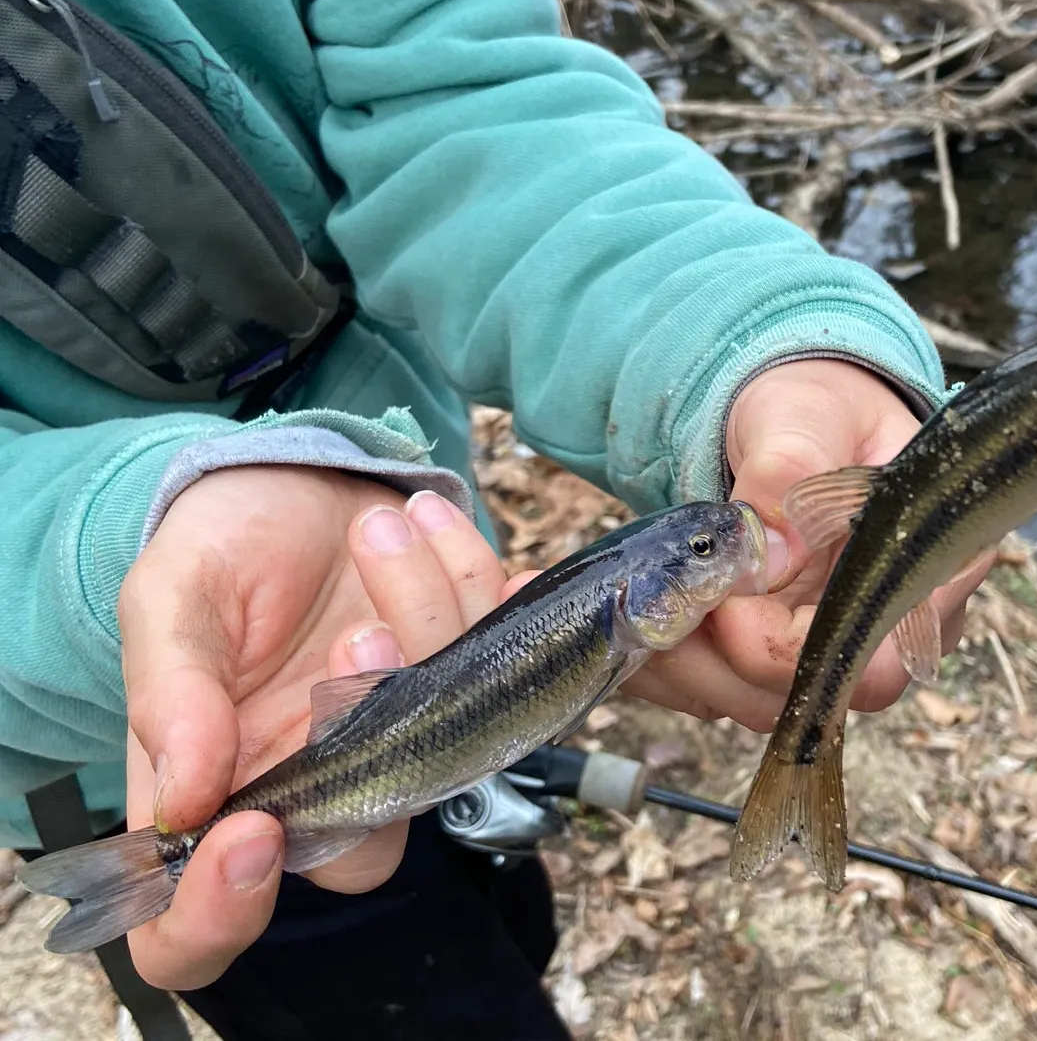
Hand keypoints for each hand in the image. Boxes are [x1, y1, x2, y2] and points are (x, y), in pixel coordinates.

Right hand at [119, 468, 515, 988]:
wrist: (297, 476)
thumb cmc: (222, 543)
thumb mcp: (171, 596)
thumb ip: (172, 693)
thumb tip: (186, 803)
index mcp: (218, 789)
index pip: (201, 925)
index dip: (222, 912)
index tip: (255, 832)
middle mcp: (317, 782)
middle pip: (364, 840)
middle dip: (376, 737)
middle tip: (359, 634)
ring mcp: (403, 732)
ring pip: (448, 729)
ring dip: (426, 615)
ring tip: (380, 528)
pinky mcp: (463, 675)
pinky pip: (500, 657)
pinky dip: (483, 588)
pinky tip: (449, 533)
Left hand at [623, 359, 989, 730]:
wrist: (791, 418)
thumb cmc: (819, 407)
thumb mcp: (803, 414)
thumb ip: (789, 467)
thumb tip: (770, 555)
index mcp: (935, 563)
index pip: (883, 653)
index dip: (798, 648)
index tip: (728, 608)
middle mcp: (900, 622)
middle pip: (824, 691)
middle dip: (729, 662)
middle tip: (667, 609)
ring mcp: (843, 645)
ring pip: (769, 704)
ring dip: (695, 668)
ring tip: (646, 607)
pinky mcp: (787, 656)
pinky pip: (731, 690)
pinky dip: (681, 667)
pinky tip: (649, 623)